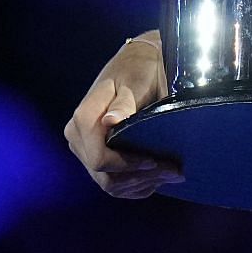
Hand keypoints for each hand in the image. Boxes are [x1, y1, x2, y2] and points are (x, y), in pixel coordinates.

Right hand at [63, 33, 182, 198]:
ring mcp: (84, 149)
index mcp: (83, 118)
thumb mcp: (134, 83)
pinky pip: (112, 183)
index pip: (99, 158)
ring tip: (171, 174)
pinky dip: (136, 186)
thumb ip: (124, 103)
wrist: (135, 66)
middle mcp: (77, 137)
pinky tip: (157, 177)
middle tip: (174, 171)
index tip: (153, 160)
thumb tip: (110, 122)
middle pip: (105, 175)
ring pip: (109, 184)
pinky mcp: (95, 157)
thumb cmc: (137, 71)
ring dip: (141, 184)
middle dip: (140, 177)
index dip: (126, 165)